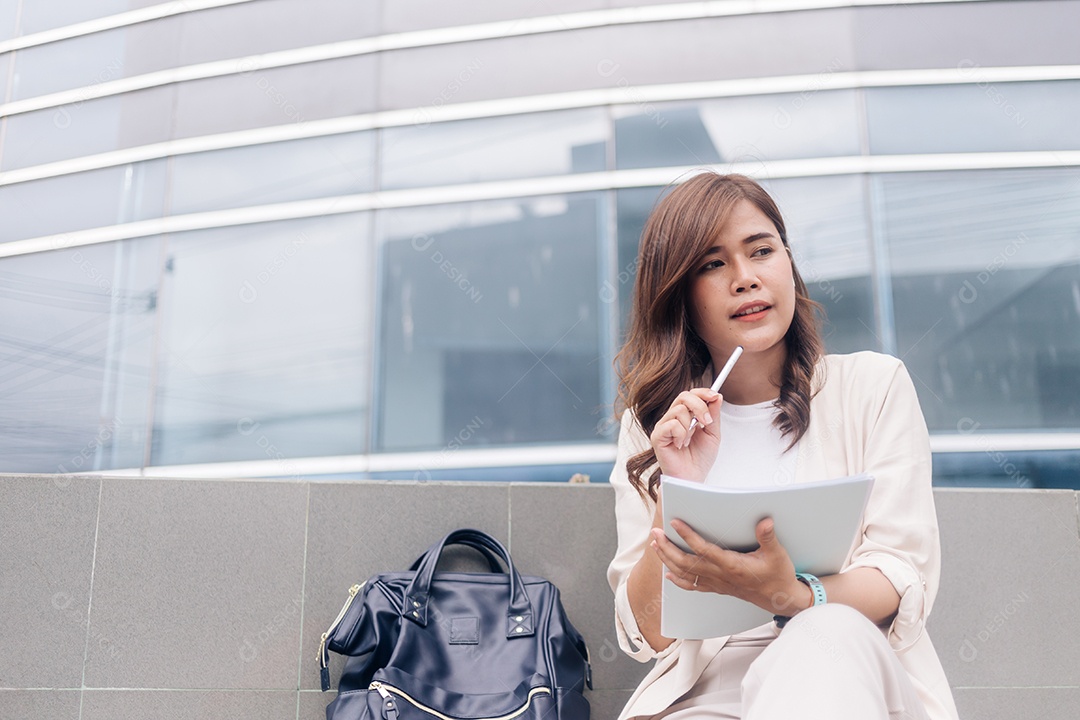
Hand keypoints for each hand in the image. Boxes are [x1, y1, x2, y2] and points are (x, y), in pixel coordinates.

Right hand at [649, 389, 721, 482]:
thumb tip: (717, 397)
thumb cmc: (699, 459)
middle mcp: (673, 418)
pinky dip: (681, 435)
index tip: (715, 396)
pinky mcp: (657, 435)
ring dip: (690, 427)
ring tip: (689, 441)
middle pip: (684, 396)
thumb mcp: (712, 434)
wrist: (692, 478)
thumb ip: (713, 415)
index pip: (691, 395)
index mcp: (685, 416)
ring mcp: (663, 426)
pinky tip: (680, 445)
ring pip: (679, 410)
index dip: (702, 392)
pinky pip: (672, 424)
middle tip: (706, 422)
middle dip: (700, 406)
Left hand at [650, 517, 810, 616]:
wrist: (780, 598)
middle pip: (687, 562)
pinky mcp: (718, 588)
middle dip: (668, 547)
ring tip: (655, 545)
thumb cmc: (777, 575)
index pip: (704, 550)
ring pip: (686, 574)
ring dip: (668, 559)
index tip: (675, 523)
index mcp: (732, 566)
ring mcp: (717, 583)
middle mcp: (720, 576)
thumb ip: (768, 537)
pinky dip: (678, 580)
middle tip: (655, 533)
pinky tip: (668, 573)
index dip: (688, 536)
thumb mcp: (777, 554)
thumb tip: (765, 521)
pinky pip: (693, 586)